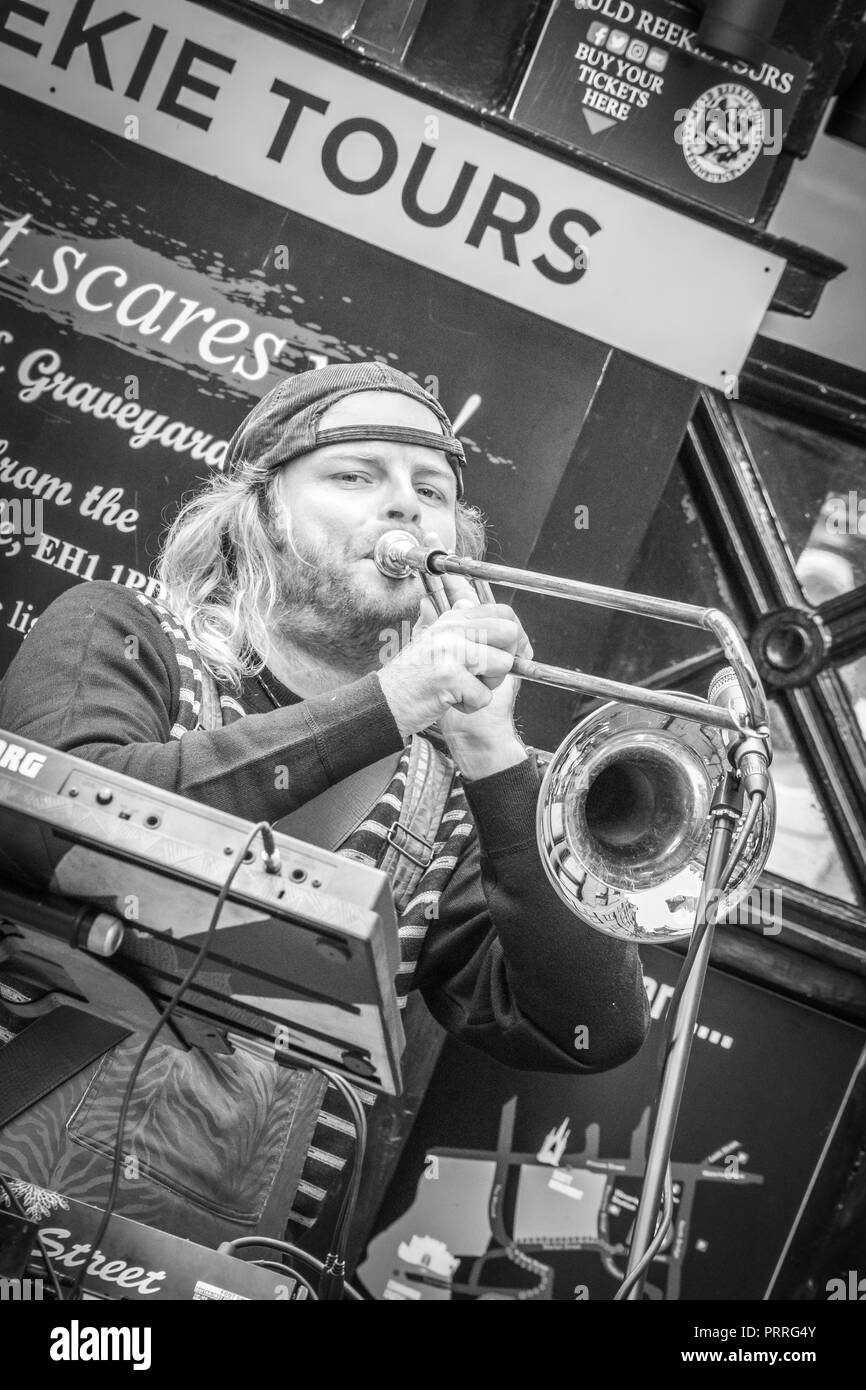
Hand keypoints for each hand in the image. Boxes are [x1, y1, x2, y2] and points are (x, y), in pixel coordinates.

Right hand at [376, 547, 531, 777]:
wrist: (383, 703)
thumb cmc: (411, 677)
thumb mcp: (429, 639)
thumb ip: (453, 620)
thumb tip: (469, 597)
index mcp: (452, 619)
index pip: (503, 612)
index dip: (514, 636)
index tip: (509, 654)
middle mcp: (452, 629)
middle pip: (509, 633)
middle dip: (504, 660)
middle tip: (482, 675)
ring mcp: (450, 650)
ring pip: (501, 666)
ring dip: (487, 686)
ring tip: (461, 689)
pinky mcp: (448, 676)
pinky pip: (484, 696)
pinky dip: (470, 707)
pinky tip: (449, 702)